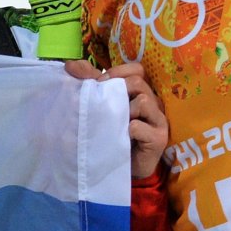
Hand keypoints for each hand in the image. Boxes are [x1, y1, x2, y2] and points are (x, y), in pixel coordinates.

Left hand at [65, 59, 168, 181]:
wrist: (118, 166)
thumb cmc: (110, 133)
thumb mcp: (98, 104)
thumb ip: (88, 82)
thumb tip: (71, 64)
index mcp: (141, 92)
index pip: (137, 70)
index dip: (117, 72)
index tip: (99, 83)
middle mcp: (154, 103)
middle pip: (138, 82)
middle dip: (116, 90)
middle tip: (101, 105)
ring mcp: (158, 121)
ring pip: (143, 101)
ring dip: (123, 111)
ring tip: (114, 124)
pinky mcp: (158, 139)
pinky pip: (138, 126)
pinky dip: (126, 130)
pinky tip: (121, 138)